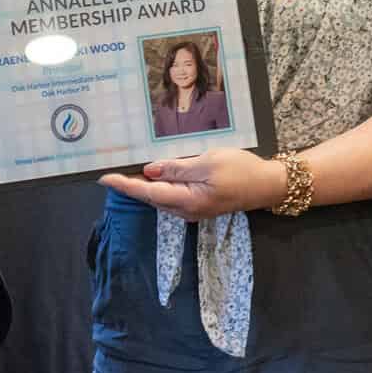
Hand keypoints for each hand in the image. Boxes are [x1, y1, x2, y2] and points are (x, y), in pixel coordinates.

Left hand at [99, 148, 281, 221]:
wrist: (268, 184)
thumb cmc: (240, 170)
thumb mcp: (208, 162)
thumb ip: (177, 168)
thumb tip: (150, 171)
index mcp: (187, 200)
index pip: (148, 193)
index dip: (125, 186)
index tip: (104, 178)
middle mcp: (186, 210)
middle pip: (152, 197)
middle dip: (131, 185)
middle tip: (111, 169)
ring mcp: (194, 209)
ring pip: (162, 197)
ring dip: (145, 186)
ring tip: (127, 170)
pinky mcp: (200, 204)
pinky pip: (173, 196)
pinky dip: (161, 186)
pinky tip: (156, 174)